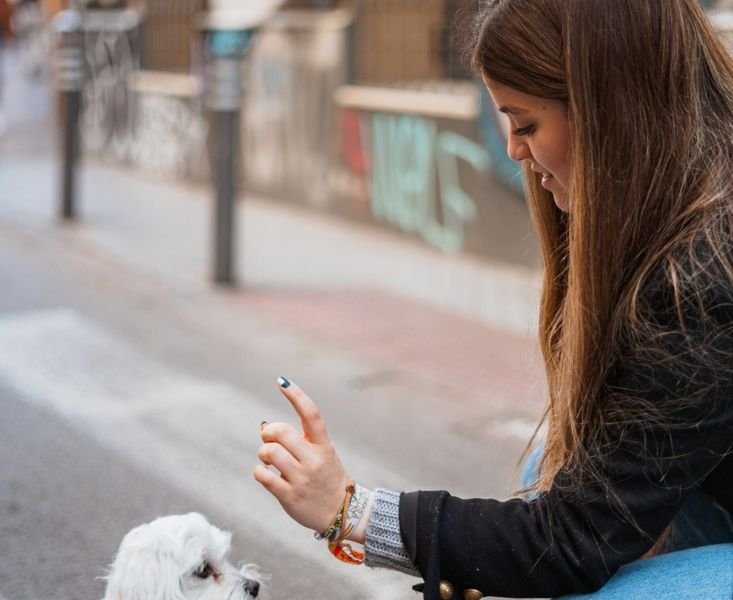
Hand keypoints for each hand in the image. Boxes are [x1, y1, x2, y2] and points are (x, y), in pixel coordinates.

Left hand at [253, 379, 349, 533]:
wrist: (342, 512)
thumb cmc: (325, 477)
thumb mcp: (321, 454)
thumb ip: (299, 440)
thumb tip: (264, 427)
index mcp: (324, 446)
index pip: (311, 414)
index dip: (296, 395)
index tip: (282, 381)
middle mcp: (314, 460)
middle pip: (281, 432)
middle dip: (269, 433)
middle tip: (269, 440)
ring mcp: (302, 478)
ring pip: (270, 452)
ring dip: (263, 453)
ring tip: (269, 461)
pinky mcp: (289, 496)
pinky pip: (263, 475)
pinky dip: (259, 471)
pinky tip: (266, 474)